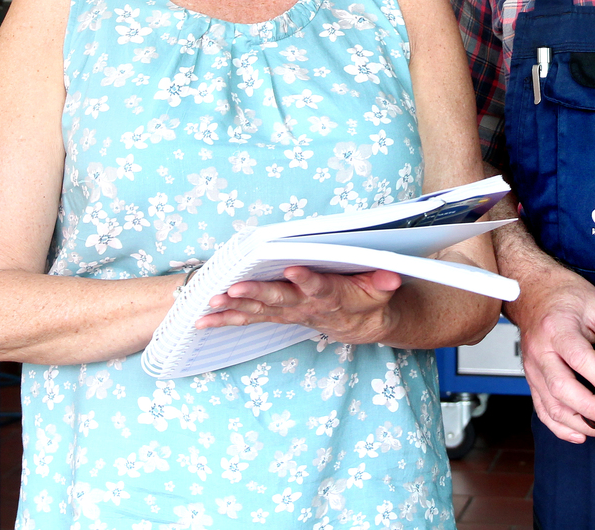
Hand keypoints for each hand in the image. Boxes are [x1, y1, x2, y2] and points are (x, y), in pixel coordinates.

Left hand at [197, 267, 402, 346]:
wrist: (361, 325)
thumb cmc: (370, 299)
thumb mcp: (383, 290)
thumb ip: (384, 281)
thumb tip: (391, 275)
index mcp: (332, 296)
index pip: (319, 287)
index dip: (307, 280)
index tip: (293, 269)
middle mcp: (306, 306)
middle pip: (280, 300)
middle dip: (256, 295)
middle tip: (234, 290)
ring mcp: (289, 313)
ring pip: (259, 311)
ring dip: (233, 309)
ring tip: (210, 304)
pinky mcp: (278, 316)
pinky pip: (249, 318)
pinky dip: (226, 319)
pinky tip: (202, 319)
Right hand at [507, 260, 594, 443]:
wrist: (532, 291)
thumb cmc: (564, 296)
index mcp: (557, 329)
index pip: (579, 359)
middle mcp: (540, 351)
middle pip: (561, 388)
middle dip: (589, 409)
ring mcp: (532, 368)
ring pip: (551, 406)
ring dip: (579, 423)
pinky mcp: (532, 379)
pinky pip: (542, 410)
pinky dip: (560, 427)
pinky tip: (581, 434)